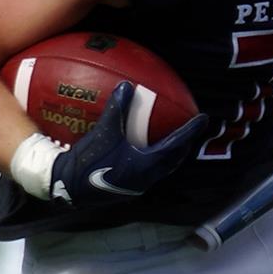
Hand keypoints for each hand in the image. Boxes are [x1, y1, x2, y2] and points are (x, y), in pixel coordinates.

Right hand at [49, 81, 212, 206]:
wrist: (68, 188)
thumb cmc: (89, 162)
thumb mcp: (104, 132)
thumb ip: (117, 108)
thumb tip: (126, 85)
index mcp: (147, 165)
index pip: (176, 145)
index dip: (190, 131)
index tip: (203, 119)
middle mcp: (146, 178)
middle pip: (173, 160)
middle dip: (183, 145)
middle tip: (189, 131)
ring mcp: (136, 185)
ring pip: (161, 168)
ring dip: (168, 154)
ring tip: (171, 140)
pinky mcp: (125, 187)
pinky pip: (147, 170)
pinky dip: (151, 158)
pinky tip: (140, 149)